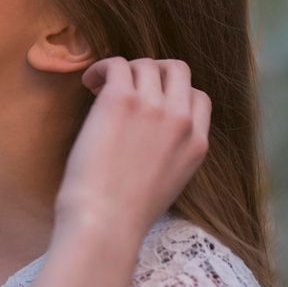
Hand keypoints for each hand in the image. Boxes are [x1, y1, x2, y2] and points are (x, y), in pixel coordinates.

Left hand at [54, 57, 209, 242]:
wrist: (105, 222)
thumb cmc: (125, 214)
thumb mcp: (168, 183)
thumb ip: (171, 152)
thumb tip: (147, 131)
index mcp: (197, 144)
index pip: (198, 97)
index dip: (172, 92)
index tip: (148, 100)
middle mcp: (181, 121)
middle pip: (178, 70)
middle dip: (153, 71)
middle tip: (127, 84)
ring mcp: (154, 107)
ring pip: (146, 64)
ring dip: (123, 70)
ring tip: (100, 87)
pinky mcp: (122, 99)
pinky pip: (117, 64)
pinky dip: (101, 67)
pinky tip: (89, 83)